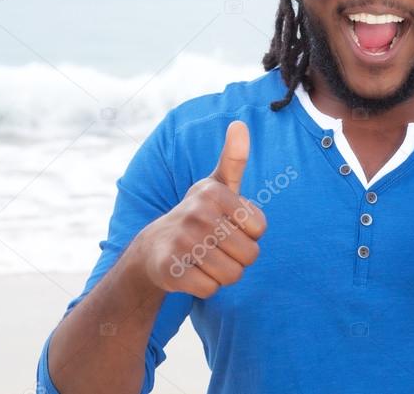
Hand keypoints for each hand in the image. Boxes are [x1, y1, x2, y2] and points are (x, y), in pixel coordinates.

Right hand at [135, 120, 266, 297]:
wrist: (153, 248)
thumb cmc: (199, 215)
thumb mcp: (217, 184)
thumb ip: (234, 157)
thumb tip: (240, 123)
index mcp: (214, 192)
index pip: (260, 229)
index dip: (249, 234)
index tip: (229, 225)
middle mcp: (197, 213)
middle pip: (249, 255)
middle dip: (238, 257)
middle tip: (216, 245)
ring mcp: (181, 241)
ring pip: (232, 275)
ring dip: (222, 273)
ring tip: (205, 258)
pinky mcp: (170, 270)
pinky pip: (211, 289)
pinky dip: (205, 286)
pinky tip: (191, 271)